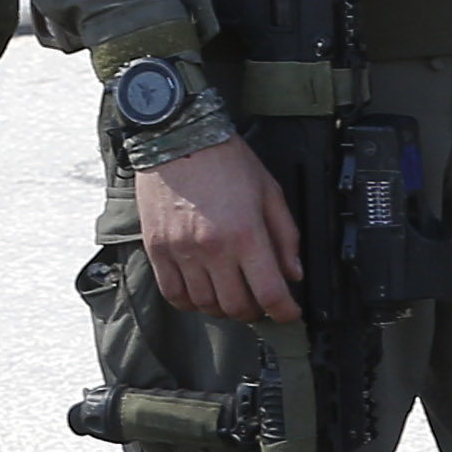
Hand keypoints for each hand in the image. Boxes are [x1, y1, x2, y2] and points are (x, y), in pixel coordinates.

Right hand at [132, 140, 302, 322]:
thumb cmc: (225, 161)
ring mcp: (181, 252)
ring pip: (205, 304)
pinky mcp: (157, 250)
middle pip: (236, 306)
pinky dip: (191, 302)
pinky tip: (203, 292)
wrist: (178, 139)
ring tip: (233, 294)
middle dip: (255, 312)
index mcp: (245, 233)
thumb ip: (285, 236)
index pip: (269, 292)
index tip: (289, 312)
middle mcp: (212, 248)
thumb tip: (294, 272)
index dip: (284, 311)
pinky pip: (174, 294)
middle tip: (261, 302)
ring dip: (223, 308)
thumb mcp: (270, 192)